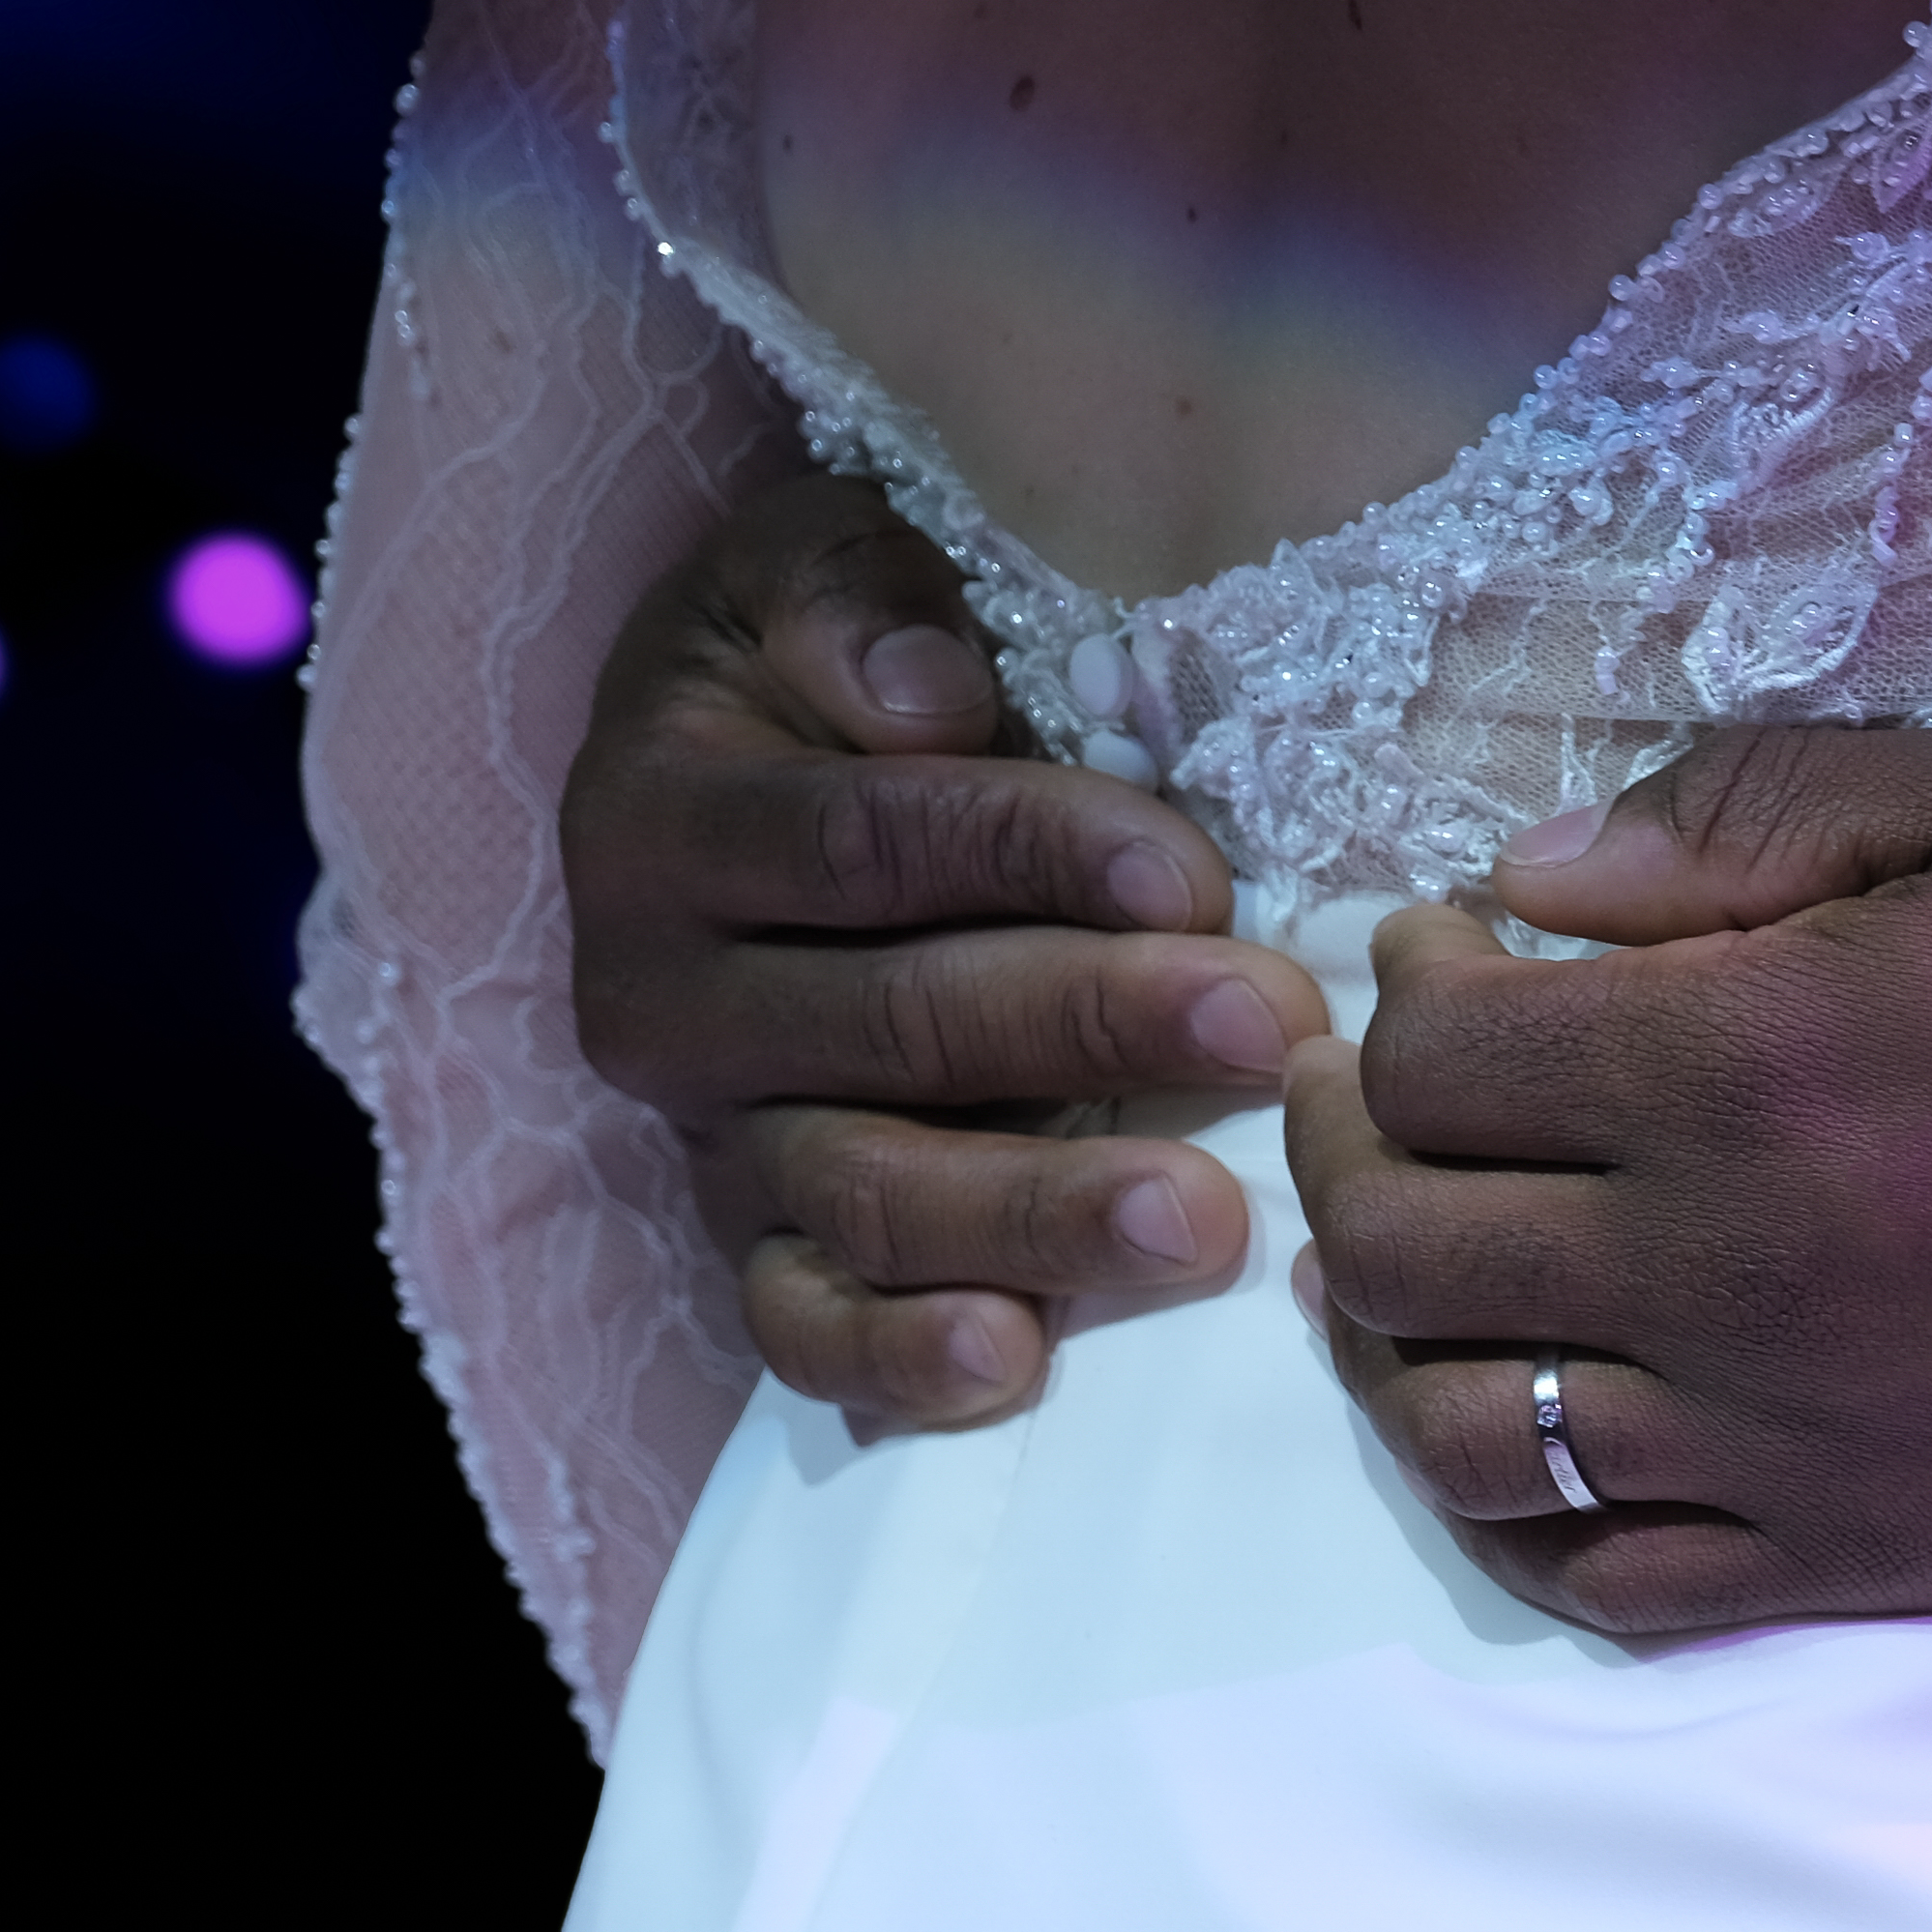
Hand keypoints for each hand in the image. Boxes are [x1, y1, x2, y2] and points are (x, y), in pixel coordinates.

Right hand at [563, 471, 1327, 1424]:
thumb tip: (925, 688)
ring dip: (1036, 1214)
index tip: (1196, 869)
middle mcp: (663, 1000)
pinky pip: (803, 1327)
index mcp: (668, 823)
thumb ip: (852, 595)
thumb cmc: (819, 662)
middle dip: (1089, 1025)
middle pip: (890, 1027)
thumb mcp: (811, 568)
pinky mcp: (751, 1249)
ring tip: (1199, 1219)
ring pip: (865, 1193)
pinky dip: (897, 1359)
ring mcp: (711, 1141)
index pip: (866, 844)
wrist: (734, 781)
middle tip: (1267, 1031)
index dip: (1030, 852)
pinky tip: (1015, 1363)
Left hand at [1291, 720, 1931, 1631]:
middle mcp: (1728, 1277)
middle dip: (1349, 1149)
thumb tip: (1539, 875)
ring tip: (1426, 1260)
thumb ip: (1759, 811)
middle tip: (1386, 1093)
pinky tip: (1542, 1427)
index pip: (1438, 1059)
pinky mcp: (1860, 1555)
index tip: (1454, 953)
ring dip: (1397, 1338)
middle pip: (1403, 1244)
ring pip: (1465, 1432)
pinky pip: (1607, 1581)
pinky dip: (1527, 1513)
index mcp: (1751, 1072)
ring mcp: (1786, 1444)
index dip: (1404, 994)